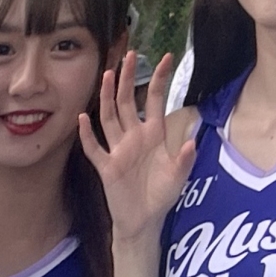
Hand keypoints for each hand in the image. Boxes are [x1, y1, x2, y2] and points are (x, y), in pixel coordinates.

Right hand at [77, 52, 194, 242]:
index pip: (155, 101)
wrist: (143, 221)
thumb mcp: (178, 177)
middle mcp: (134, 138)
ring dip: (107, 97)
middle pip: (127, 102)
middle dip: (127, 79)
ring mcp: (118, 151)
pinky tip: (83, 119)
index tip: (166, 58)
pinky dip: (87, 134)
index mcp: (154, 136)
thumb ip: (184, 159)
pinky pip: (94, 148)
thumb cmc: (161, 196)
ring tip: (106, 75)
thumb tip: (192, 142)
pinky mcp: (106, 167)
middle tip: (127, 55)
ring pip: (109, 118)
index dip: (159, 79)